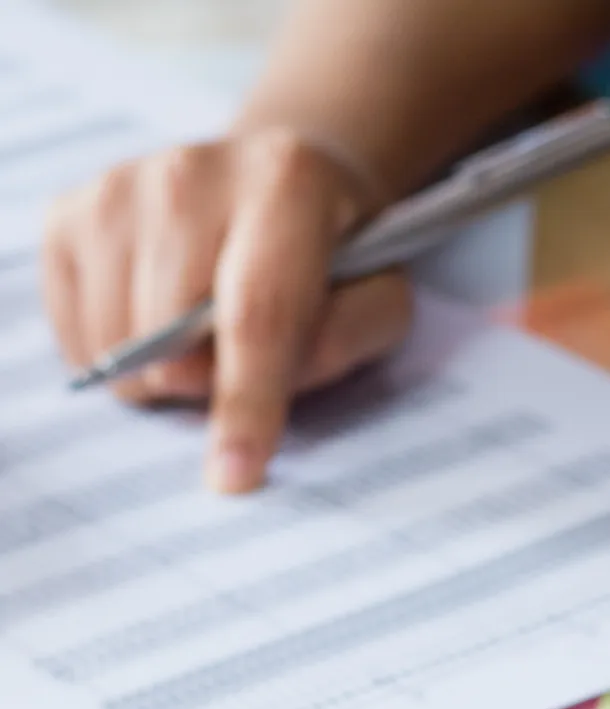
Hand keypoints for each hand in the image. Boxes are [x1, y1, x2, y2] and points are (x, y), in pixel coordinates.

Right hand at [42, 128, 414, 492]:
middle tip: (234, 366)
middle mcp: (194, 172)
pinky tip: (156, 324)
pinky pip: (74, 329)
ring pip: (114, 339)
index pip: (257, 316)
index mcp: (286, 187)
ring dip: (157, 372)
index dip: (246, 403)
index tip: (235, 473)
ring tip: (200, 341)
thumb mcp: (378, 302)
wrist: (276, 182)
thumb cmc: (335, 261)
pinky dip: (113, 352)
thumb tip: (265, 387)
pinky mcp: (71, 211)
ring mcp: (122, 187)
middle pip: (170, 335)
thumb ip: (341, 343)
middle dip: (201, 384)